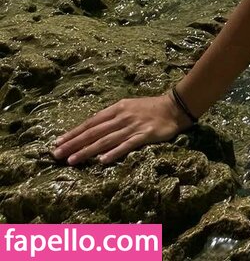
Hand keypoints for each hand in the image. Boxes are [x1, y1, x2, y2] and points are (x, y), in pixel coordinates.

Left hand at [52, 93, 188, 165]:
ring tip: (72, 160)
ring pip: (105, 140)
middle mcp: (122, 117)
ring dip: (87, 151)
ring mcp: (133, 126)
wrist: (174, 107)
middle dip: (74, 143)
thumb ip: (112, 118)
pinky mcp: (144, 135)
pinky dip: (114, 152)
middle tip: (57, 154)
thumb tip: (92, 129)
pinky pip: (127, 145)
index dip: (74, 132)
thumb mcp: (128, 107)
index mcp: (117, 109)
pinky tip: (103, 160)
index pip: (91, 122)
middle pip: (94, 132)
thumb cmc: (149, 108)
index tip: (58, 142)